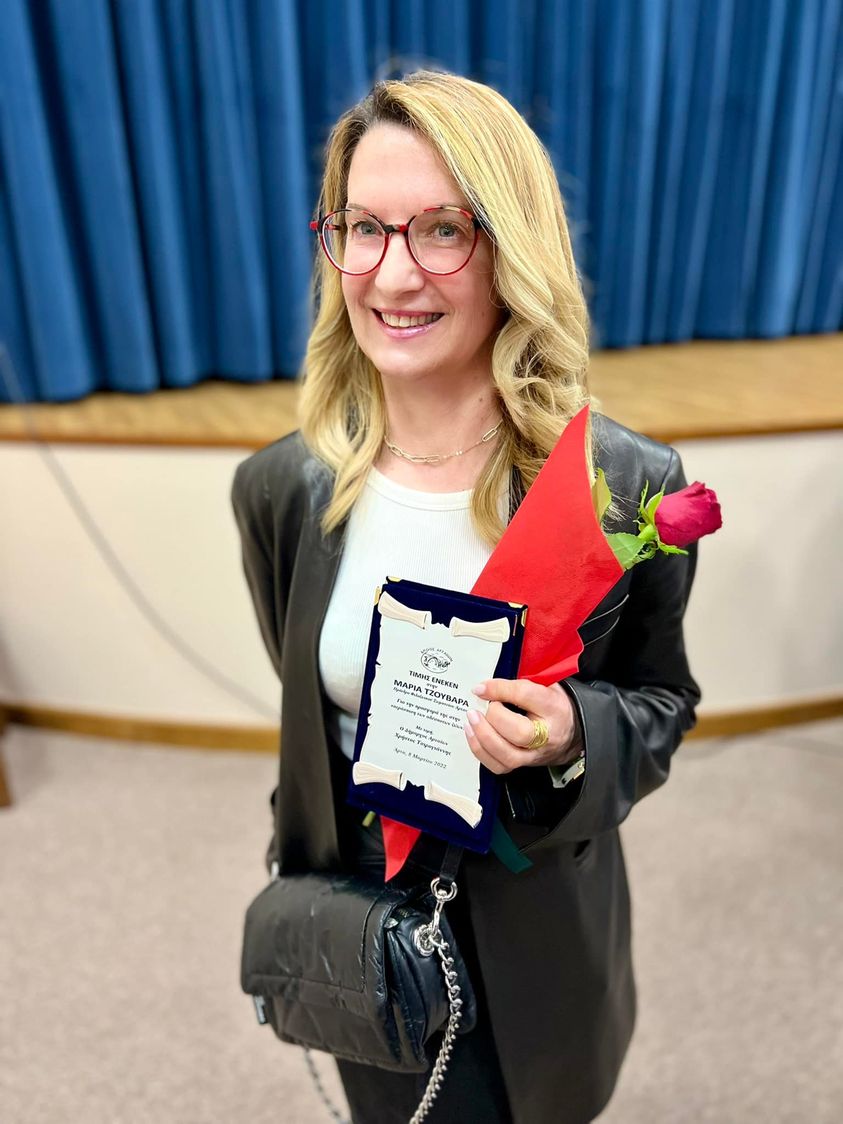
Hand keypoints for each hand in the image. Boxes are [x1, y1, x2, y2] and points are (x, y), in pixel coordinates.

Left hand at [463, 679, 581, 774]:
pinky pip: (499, 766)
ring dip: (483, 737)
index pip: (526, 696)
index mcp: (553, 707)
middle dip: (493, 718)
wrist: (573, 731)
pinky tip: (474, 735)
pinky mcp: (525, 765)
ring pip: (508, 755)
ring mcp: (536, 754)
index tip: (482, 688)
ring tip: (471, 720)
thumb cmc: (554, 705)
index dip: (500, 690)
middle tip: (480, 707)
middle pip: (520, 732)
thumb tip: (486, 686)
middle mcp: (547, 735)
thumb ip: (518, 684)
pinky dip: (481, 751)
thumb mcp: (545, 685)